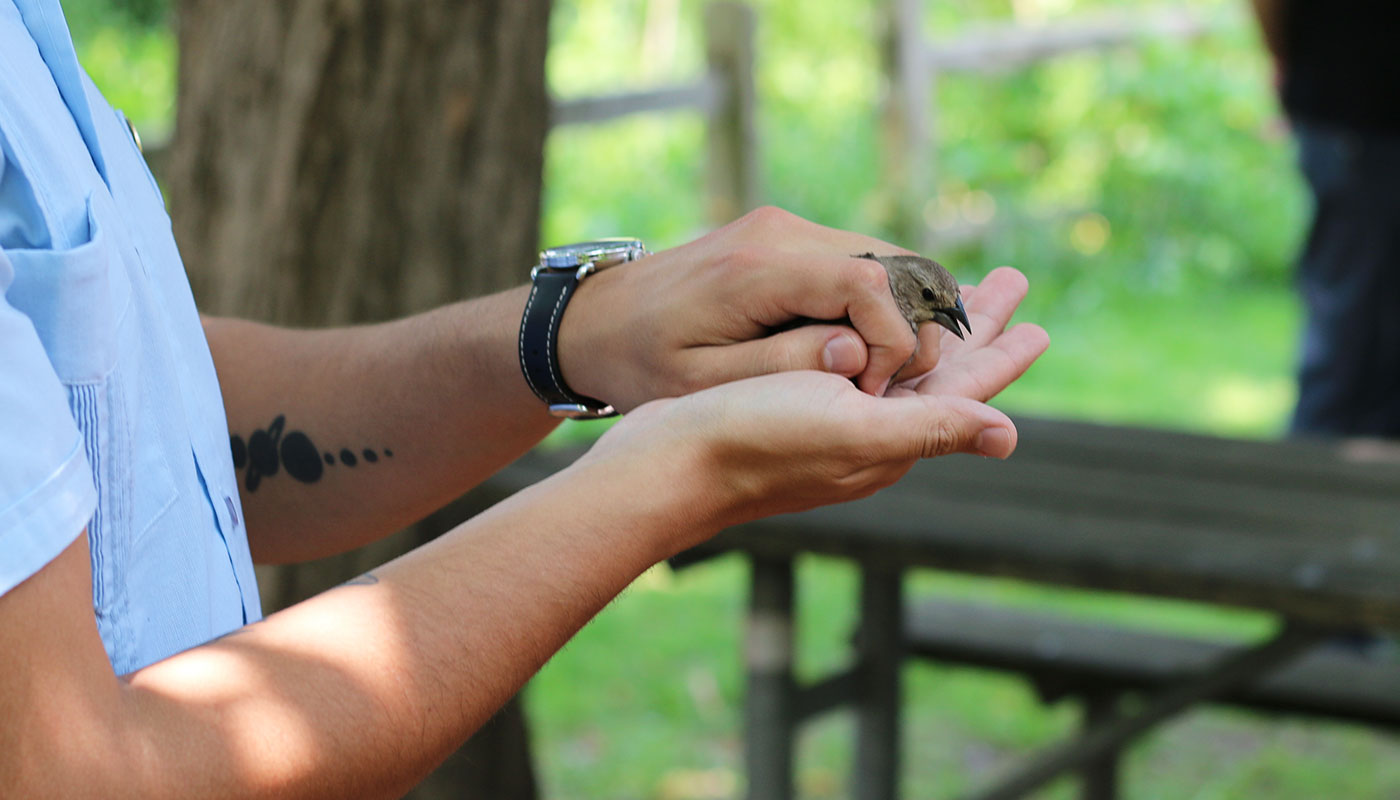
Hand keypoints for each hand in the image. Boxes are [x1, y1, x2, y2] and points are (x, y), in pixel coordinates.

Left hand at [558, 207, 945, 410]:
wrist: (597, 319)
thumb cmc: (642, 362)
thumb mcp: (703, 384)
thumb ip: (782, 368)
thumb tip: (857, 356)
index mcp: (757, 269)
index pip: (869, 283)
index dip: (893, 341)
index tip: (872, 391)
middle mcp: (779, 233)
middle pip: (891, 266)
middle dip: (906, 331)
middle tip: (880, 388)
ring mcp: (786, 228)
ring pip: (883, 263)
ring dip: (892, 320)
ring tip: (865, 376)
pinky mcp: (787, 237)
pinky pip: (856, 264)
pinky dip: (871, 308)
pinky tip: (850, 353)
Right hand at [576, 271, 1045, 550]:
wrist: (663, 467)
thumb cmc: (754, 444)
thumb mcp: (852, 431)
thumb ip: (930, 429)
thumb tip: (1009, 435)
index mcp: (892, 437)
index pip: (965, 388)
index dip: (1001, 350)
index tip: (1038, 320)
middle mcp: (868, 433)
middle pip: (938, 371)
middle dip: (973, 328)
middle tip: (1008, 282)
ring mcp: (829, 423)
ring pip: (898, 365)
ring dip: (930, 327)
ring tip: (954, 295)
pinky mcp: (789, 409)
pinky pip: (854, 363)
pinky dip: (879, 336)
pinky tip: (870, 326)